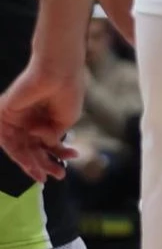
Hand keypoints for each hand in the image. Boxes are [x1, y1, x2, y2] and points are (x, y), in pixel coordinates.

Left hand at [0, 61, 83, 182]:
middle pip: (32, 148)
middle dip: (43, 163)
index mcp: (44, 119)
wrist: (59, 73)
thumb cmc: (67, 92)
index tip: (64, 168)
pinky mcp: (5, 114)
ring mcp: (16, 118)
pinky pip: (5, 139)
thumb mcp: (66, 120)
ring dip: (30, 163)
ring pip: (19, 147)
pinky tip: (30, 163)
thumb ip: (55, 135)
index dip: (54, 157)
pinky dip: (16, 152)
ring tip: (42, 175)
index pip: (45, 144)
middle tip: (56, 176)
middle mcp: (28, 120)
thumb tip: (46, 145)